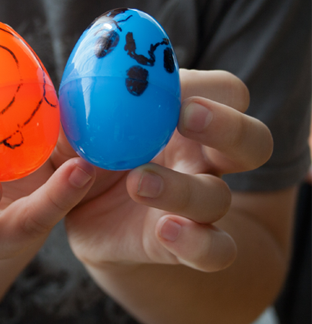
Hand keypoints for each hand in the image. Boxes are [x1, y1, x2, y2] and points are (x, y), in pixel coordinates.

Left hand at [61, 69, 272, 278]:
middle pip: (254, 142)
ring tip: (139, 182)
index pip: (229, 94)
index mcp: (187, 116)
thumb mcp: (77, 119)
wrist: (70, 210)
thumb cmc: (82, 147)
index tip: (175, 92)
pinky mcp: (184, 245)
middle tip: (185, 118)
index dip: (213, 91)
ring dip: (182, 189)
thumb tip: (88, 72)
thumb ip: (85, 100)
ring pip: (219, 198)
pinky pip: (217, 251)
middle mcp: (204, 159)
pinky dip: (198, 243)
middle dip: (228, 127)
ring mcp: (197, 205)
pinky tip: (164, 230)